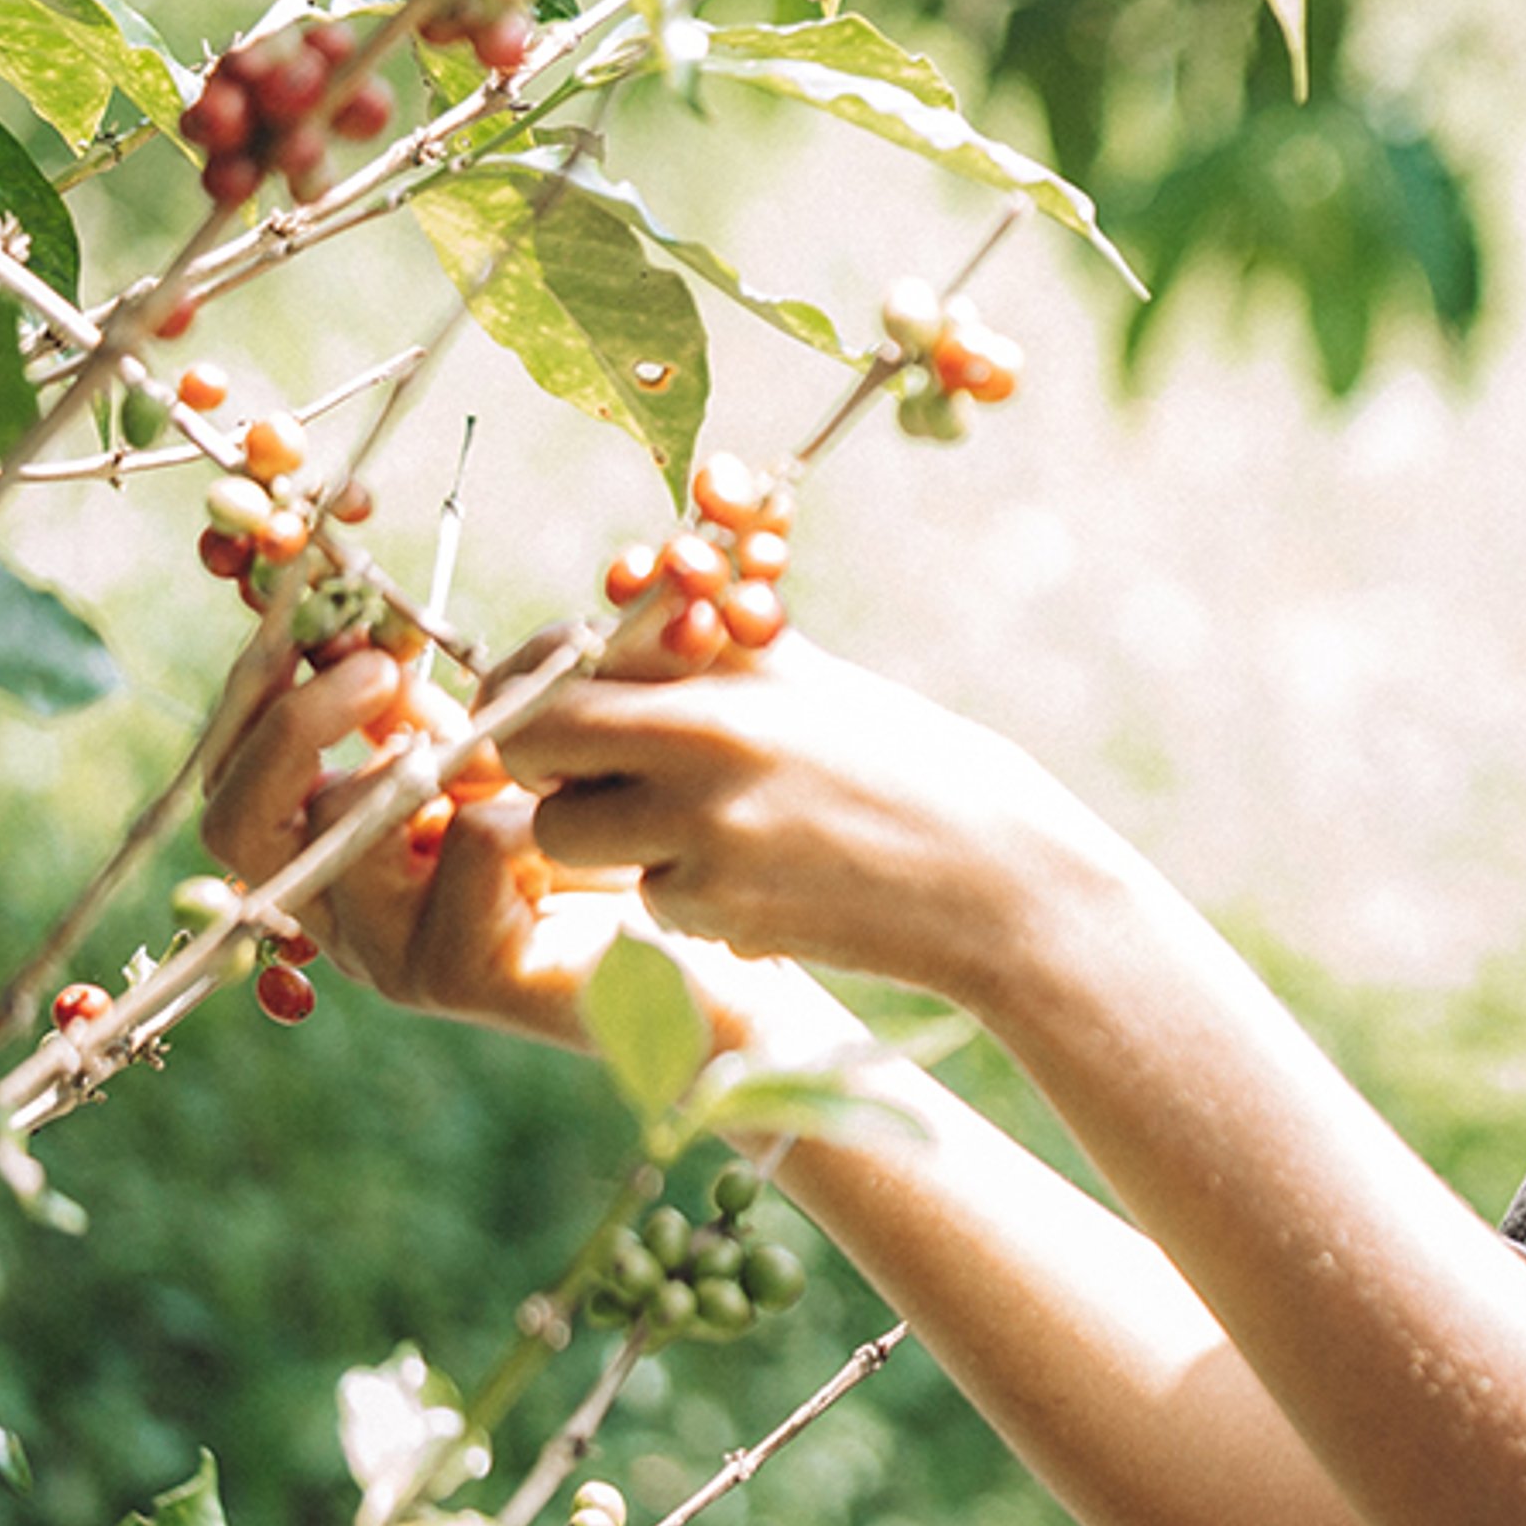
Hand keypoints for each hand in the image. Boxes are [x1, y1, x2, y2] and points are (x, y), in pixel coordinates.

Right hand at [198, 645, 593, 1045]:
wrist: (691, 938)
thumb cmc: (590, 836)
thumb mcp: (485, 756)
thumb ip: (409, 716)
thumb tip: (352, 639)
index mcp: (333, 866)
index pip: (233, 790)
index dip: (250, 703)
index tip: (302, 622)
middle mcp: (341, 921)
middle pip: (239, 825)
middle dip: (294, 724)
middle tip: (378, 663)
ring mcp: (392, 958)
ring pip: (354, 821)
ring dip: (438, 759)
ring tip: (518, 756)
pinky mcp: (463, 974)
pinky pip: (472, 841)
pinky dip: (527, 806)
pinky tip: (579, 835)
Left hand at [493, 626, 1131, 1006]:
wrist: (996, 874)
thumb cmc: (912, 763)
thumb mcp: (812, 683)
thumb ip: (712, 650)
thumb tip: (619, 605)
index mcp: (716, 692)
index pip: (547, 685)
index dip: (529, 691)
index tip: (554, 697)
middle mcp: (700, 766)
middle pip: (534, 763)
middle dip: (555, 764)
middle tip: (603, 765)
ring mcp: (708, 850)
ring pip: (579, 837)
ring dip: (617, 833)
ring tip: (707, 822)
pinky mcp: (724, 920)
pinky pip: (652, 899)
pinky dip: (687, 890)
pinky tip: (766, 876)